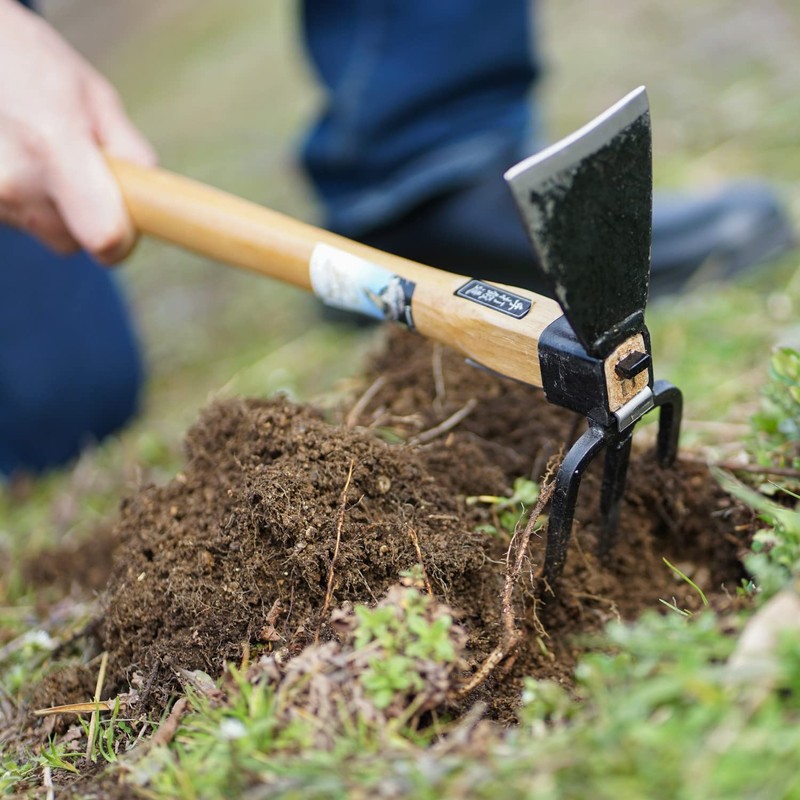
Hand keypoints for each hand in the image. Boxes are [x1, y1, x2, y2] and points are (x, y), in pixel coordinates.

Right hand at [0, 0, 155, 262]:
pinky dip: (21, 197)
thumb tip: (152, 202)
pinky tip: (12, 155)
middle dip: (82, 215)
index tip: (125, 221)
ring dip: (47, 205)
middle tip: (74, 168)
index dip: (123, 239)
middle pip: (70, 241)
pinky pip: (14, 217)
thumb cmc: (34, 65)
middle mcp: (14, 179)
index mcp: (55, 149)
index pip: (104, 236)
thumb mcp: (95, 98)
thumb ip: (130, 154)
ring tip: (35, 151)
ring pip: (39, 231)